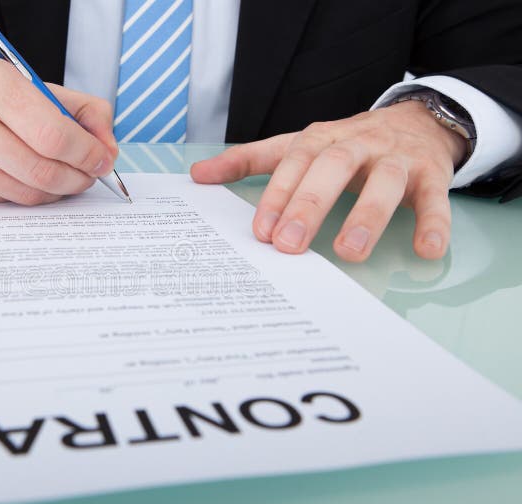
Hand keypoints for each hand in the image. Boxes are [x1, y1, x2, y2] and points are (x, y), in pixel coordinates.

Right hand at [0, 55, 117, 204]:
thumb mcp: (25, 80)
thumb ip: (78, 109)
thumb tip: (108, 149)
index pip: (52, 133)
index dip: (87, 152)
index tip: (103, 158)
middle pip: (41, 169)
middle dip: (78, 177)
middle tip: (89, 173)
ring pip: (26, 193)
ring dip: (57, 190)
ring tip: (64, 176)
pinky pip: (5, 201)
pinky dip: (27, 194)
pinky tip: (27, 177)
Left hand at [191, 101, 466, 260]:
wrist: (418, 120)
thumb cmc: (348, 143)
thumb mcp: (298, 145)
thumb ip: (250, 160)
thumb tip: (197, 176)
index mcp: (322, 138)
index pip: (295, 162)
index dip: (277, 194)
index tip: (261, 231)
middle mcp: (359, 144)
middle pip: (334, 167)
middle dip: (311, 205)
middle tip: (290, 245)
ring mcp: (398, 158)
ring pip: (385, 182)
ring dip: (368, 216)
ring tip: (350, 252)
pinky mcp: (433, 175)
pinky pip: (437, 198)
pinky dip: (435, 223)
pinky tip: (426, 251)